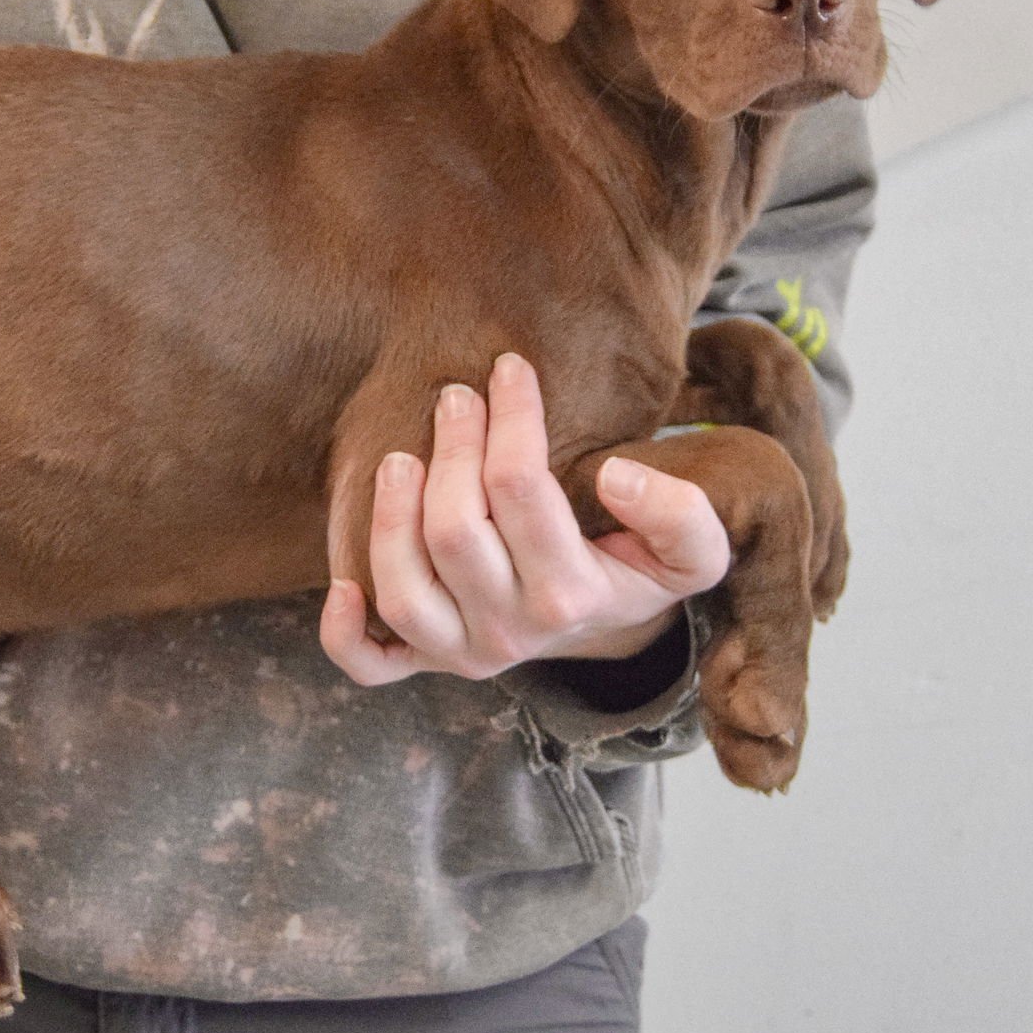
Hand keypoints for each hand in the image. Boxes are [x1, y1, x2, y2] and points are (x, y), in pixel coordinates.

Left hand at [319, 353, 729, 684]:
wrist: (605, 625)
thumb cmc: (634, 566)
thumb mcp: (691, 552)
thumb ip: (681, 516)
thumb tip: (620, 477)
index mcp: (572, 596)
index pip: (522, 491)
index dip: (512, 418)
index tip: (510, 368)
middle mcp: (510, 631)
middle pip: (455, 531)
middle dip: (451, 448)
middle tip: (455, 396)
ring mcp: (460, 651)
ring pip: (402, 591)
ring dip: (390, 517)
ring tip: (399, 457)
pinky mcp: (424, 660)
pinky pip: (370, 665)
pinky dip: (344, 632)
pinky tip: (342, 584)